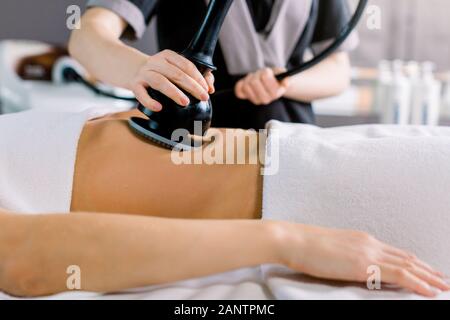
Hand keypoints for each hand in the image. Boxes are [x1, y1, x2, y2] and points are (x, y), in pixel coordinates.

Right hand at [129, 50, 214, 111]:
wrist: (133, 70)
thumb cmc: (160, 73)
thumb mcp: (175, 69)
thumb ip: (195, 76)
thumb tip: (210, 88)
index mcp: (168, 56)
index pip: (186, 65)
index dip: (198, 77)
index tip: (207, 89)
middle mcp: (155, 62)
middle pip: (176, 73)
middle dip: (192, 86)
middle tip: (203, 97)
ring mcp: (144, 73)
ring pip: (160, 81)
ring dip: (174, 92)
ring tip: (185, 102)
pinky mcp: (134, 84)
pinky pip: (140, 93)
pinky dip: (149, 101)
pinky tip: (158, 107)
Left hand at [235, 67, 289, 104]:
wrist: (268, 83)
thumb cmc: (275, 77)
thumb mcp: (282, 74)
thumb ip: (286, 78)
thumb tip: (286, 82)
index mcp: (275, 94)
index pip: (265, 78)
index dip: (266, 72)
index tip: (268, 72)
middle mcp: (265, 99)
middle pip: (254, 82)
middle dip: (257, 74)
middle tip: (260, 75)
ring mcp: (254, 100)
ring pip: (246, 85)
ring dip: (250, 78)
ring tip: (255, 78)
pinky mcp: (245, 98)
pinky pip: (238, 90)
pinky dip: (241, 83)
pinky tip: (247, 83)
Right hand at [273, 222, 448, 296]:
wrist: (293, 240)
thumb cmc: (305, 246)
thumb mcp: (331, 248)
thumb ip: (348, 256)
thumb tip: (355, 267)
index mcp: (362, 239)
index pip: (394, 252)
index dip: (413, 262)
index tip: (426, 270)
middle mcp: (369, 243)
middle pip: (406, 257)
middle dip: (428, 270)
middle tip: (444, 280)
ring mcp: (368, 252)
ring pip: (408, 265)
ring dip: (429, 277)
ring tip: (444, 286)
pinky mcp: (363, 264)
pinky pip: (399, 274)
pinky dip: (418, 282)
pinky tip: (429, 291)